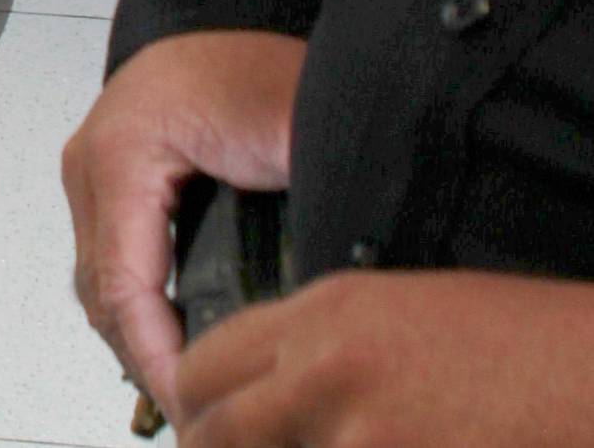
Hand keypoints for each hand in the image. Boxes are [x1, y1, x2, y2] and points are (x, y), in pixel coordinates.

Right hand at [62, 31, 305, 415]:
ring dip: (140, 339)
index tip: (200, 415)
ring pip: (97, 282)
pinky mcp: (107, 176)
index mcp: (124, 152)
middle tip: (203, 419)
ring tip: (196, 394)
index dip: (162, 364)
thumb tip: (304, 320)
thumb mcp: (290, 142)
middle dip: (149, 362)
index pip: (124, 288)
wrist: (240, 9)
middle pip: (101, 293)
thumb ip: (293, 223)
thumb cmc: (265, 68)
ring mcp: (91, 168)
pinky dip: (138, 308)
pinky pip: (110, 260)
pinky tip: (181, 345)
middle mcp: (90, 161)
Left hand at [172, 270, 593, 446]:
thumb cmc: (514, 345)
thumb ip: (322, 348)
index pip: (206, 363)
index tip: (198, 424)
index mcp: (323, 315)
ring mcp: (356, 436)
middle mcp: (323, 372)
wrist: (587, 376)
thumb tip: (273, 389)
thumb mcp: (401, 313)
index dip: (194, 403)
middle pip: (214, 430)